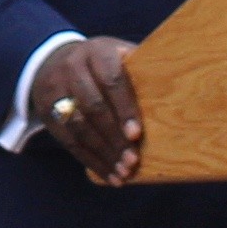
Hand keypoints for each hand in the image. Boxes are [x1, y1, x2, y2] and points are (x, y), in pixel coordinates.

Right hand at [30, 37, 144, 185]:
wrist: (52, 60)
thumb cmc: (101, 62)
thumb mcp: (118, 53)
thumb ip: (140, 68)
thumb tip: (179, 89)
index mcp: (97, 52)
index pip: (111, 80)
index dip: (124, 107)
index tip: (136, 133)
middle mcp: (73, 69)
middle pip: (93, 107)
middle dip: (114, 137)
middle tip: (132, 160)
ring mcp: (56, 91)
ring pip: (79, 127)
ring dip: (103, 154)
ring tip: (123, 172)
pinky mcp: (48, 114)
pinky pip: (69, 142)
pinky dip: (90, 161)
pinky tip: (109, 175)